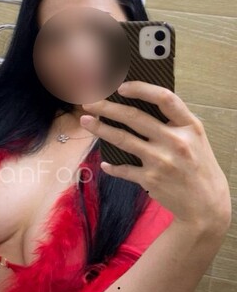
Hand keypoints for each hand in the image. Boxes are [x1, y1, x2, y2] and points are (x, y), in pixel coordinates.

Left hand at [80, 81, 230, 236]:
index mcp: (189, 126)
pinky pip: (123, 169)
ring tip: (85, 121)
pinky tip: (104, 163)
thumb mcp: (195, 139)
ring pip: (123, 139)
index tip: (121, 87)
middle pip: (134, 118)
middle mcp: (175, 141)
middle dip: (107, 108)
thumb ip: (175, 123)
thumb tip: (141, 106)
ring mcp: (161, 161)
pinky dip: (112, 166)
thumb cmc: (199, 167)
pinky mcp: (150, 179)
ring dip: (100, 129)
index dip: (141, 89)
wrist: (206, 204)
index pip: (164, 99)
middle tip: (89, 102)